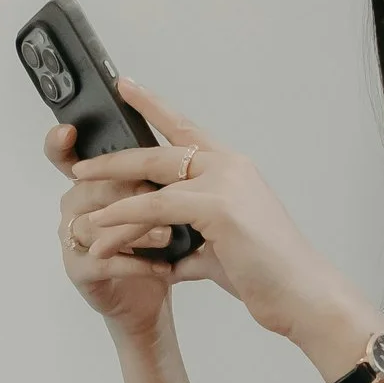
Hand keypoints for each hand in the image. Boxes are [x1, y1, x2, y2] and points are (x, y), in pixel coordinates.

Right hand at [47, 121, 180, 335]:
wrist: (153, 293)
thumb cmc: (156, 242)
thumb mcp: (164, 200)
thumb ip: (160, 173)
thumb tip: (185, 144)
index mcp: (93, 182)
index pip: (68, 156)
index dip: (60, 143)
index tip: (68, 130)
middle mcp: (77, 206)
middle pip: (89, 186)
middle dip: (125, 189)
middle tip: (157, 194)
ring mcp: (74, 238)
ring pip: (93, 224)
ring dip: (133, 228)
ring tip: (167, 236)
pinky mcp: (80, 270)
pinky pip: (102, 261)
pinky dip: (136, 263)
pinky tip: (162, 266)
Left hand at [71, 81, 375, 352]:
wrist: (302, 295)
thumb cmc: (270, 275)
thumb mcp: (222, 253)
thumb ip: (195, 247)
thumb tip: (170, 260)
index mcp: (232, 169)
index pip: (186, 129)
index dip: (154, 107)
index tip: (126, 87)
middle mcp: (229, 166)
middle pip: (160, 150)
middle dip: (115, 159)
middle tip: (80, 166)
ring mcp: (224, 182)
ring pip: (152, 178)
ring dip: (111, 195)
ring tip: (83, 215)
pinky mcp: (217, 206)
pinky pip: (155, 207)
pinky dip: (125, 218)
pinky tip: (102, 232)